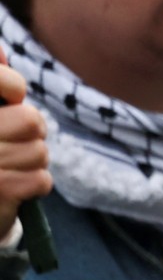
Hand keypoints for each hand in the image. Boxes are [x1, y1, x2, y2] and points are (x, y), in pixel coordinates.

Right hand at [0, 49, 49, 233]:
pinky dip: (31, 186)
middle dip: (29, 132)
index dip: (12, 87)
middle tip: (9, 141)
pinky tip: (10, 188)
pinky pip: (41, 180)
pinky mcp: (1, 193)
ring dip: (29, 161)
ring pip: (39, 152)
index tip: (8, 97)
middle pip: (31, 120)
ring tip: (5, 167)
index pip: (11, 86)